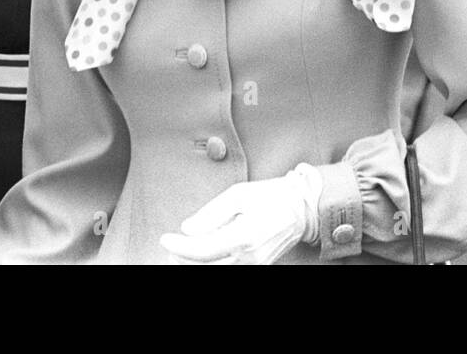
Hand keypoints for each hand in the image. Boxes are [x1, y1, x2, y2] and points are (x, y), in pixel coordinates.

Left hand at [159, 164, 321, 264]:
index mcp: (245, 236)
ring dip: (196, 266)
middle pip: (206, 268)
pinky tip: (204, 256)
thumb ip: (211, 213)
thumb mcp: (238, 194)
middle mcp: (250, 257)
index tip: (165, 238)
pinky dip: (213, 265)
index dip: (180, 247)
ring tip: (181, 254)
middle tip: (170, 247)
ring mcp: (255, 266)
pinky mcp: (258, 267)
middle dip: (183, 261)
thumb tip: (187, 229)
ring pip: (217, 273)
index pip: (202, 251)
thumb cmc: (270, 196)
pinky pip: (230, 270)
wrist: (301, 209)